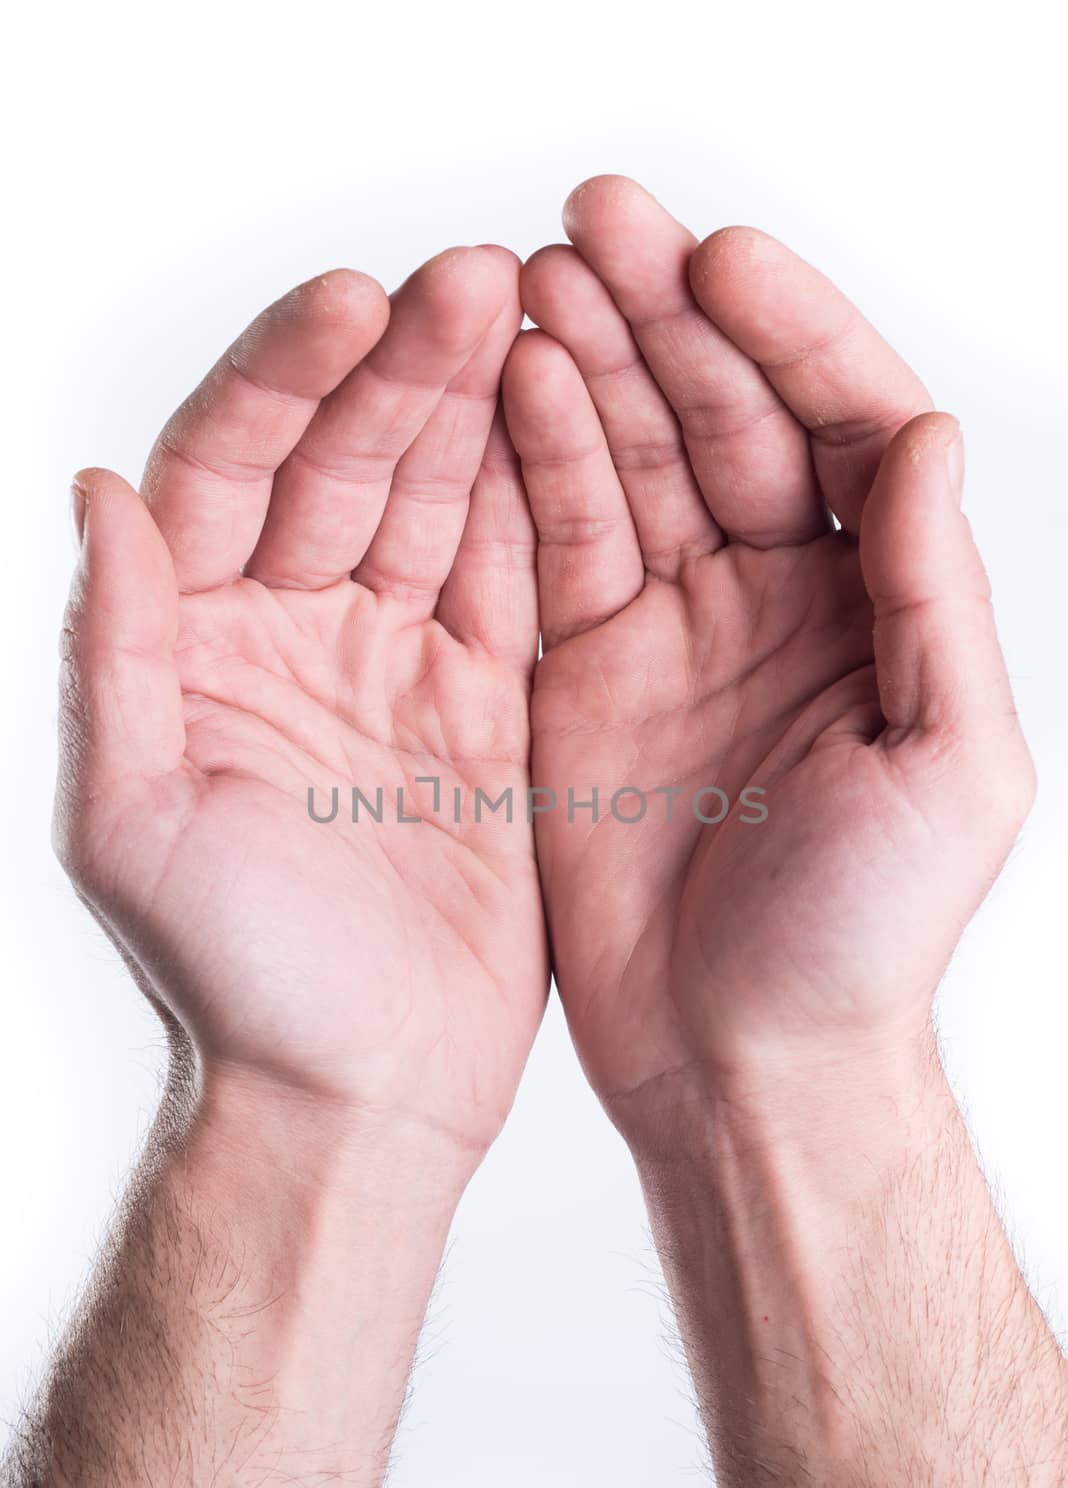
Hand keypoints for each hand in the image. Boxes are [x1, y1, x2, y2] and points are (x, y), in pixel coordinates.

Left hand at [57, 247, 546, 1151]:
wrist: (357, 1092)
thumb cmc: (233, 978)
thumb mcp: (133, 820)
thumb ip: (112, 654)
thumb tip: (92, 490)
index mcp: (196, 642)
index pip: (231, 467)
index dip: (287, 379)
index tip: (357, 303)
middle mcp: (292, 631)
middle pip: (347, 462)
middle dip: (408, 367)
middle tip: (479, 276)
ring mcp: (395, 661)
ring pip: (441, 502)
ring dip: (483, 408)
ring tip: (536, 311)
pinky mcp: (484, 706)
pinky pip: (514, 581)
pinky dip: (542, 503)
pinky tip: (573, 423)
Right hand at [505, 176, 1033, 1121]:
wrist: (743, 1064)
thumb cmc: (864, 943)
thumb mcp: (950, 768)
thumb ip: (940, 598)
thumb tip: (926, 437)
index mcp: (879, 606)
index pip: (843, 426)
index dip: (789, 334)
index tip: (718, 262)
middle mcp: (776, 598)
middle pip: (723, 418)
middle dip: (662, 315)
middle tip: (595, 220)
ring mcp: (673, 629)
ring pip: (628, 461)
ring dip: (585, 363)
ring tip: (529, 273)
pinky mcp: (581, 674)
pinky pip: (552, 544)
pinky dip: (525, 463)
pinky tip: (498, 384)